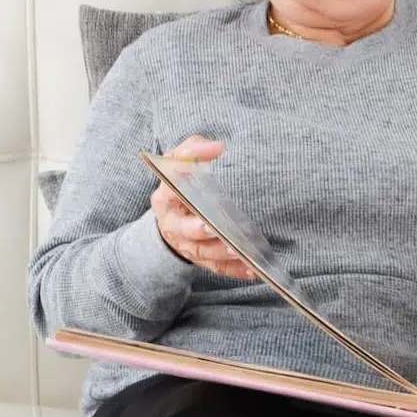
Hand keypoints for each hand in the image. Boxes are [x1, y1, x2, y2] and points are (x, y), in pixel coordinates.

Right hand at [150, 136, 257, 280]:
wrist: (171, 217)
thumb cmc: (181, 185)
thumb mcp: (180, 162)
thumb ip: (194, 150)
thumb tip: (217, 146)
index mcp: (164, 199)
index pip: (170, 190)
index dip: (183, 183)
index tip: (200, 179)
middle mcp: (172, 225)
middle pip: (185, 230)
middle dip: (201, 230)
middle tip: (216, 228)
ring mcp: (186, 245)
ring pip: (202, 252)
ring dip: (221, 252)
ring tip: (239, 249)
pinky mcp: (200, 259)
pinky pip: (217, 267)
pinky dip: (234, 270)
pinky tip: (252, 269)